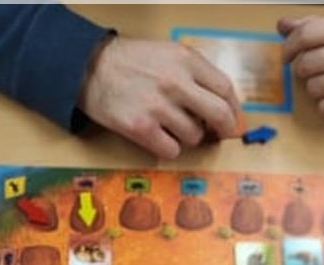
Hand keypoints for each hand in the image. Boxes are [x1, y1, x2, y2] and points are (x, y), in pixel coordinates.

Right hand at [77, 36, 241, 158]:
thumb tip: (221, 105)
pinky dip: (168, 148)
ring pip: (194, 137)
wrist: (91, 68)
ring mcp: (158, 107)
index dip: (232, 109)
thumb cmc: (132, 63)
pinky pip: (171, 150)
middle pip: (219, 115)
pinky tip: (158, 136)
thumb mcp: (168, 54)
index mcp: (186, 60)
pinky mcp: (141, 128)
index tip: (229, 118)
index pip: (226, 89)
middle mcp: (175, 82)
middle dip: (223, 130)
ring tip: (171, 126)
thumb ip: (195, 74)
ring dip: (187, 137)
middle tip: (217, 135)